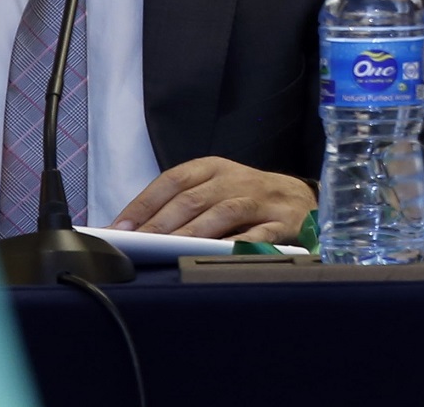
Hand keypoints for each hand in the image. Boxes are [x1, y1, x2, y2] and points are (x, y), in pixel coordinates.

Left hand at [111, 157, 314, 243]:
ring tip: (167, 251)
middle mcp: (237, 178)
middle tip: (136, 245)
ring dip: (193, 233)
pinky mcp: (284, 221)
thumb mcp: (215, 190)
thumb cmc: (248, 200)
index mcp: (215, 168)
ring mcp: (263, 199)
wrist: (304, 201)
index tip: (119, 229)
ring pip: (223, 212)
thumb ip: (179, 205)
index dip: (144, 204)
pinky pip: (258, 234)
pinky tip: (215, 256)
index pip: (173, 180)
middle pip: (194, 198)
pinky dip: (236, 245)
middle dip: (161, 224)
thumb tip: (130, 231)